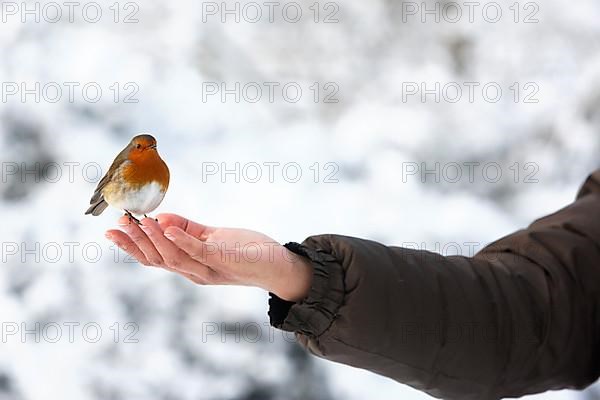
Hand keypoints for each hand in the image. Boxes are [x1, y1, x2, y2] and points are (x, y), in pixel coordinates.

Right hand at [105, 213, 312, 301]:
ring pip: (173, 257)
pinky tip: (167, 227)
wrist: (277, 265)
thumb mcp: (212, 237)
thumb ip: (187, 229)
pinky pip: (198, 251)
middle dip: (135, 242)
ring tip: (138, 222)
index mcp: (189, 266)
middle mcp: (195, 272)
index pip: (154, 258)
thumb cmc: (245, 250)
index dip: (131, 246)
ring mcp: (209, 268)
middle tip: (117, 224)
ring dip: (153, 238)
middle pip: (157, 259)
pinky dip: (181, 239)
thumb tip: (161, 219)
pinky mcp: (224, 259)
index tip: (111, 231)